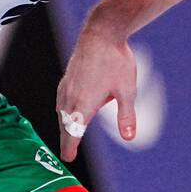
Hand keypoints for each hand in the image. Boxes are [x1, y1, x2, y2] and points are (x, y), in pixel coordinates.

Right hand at [56, 25, 137, 160]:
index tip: (68, 158)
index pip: (73, 132)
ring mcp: (66, 86)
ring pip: (61, 112)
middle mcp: (70, 97)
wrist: (102, 33)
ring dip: (64, 124)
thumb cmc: (116, 61)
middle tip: (67, 152)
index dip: (70, 147)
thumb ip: (126, 116)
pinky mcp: (66, 78)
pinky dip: (63, 111)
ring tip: (68, 135)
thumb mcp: (127, 90)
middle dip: (66, 139)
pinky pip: (61, 100)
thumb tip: (130, 138)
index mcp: (84, 104)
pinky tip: (68, 111)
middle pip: (65, 124)